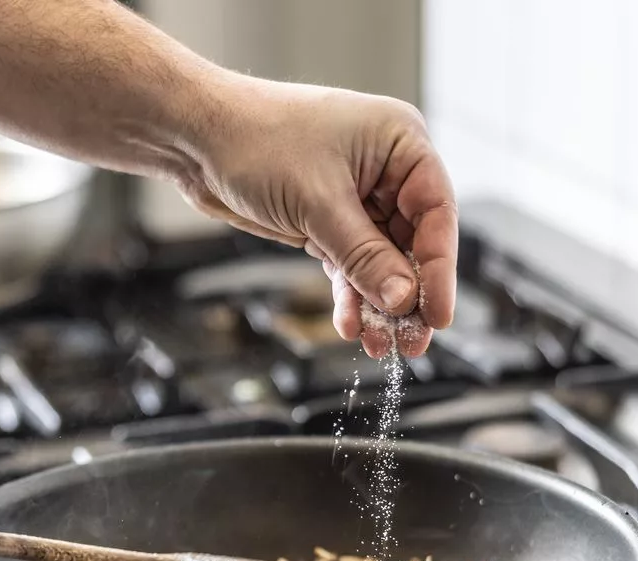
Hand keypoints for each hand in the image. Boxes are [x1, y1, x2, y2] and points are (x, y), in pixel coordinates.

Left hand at [180, 76, 457, 358]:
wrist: (197, 138)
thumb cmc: (256, 140)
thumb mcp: (318, 204)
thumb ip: (364, 256)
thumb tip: (404, 299)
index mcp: (400, 143)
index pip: (437, 213)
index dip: (440, 269)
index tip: (438, 315)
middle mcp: (385, 169)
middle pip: (413, 243)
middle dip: (409, 296)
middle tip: (412, 342)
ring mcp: (356, 197)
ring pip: (381, 261)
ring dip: (379, 304)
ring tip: (380, 344)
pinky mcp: (326, 220)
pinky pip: (350, 265)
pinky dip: (350, 295)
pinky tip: (351, 325)